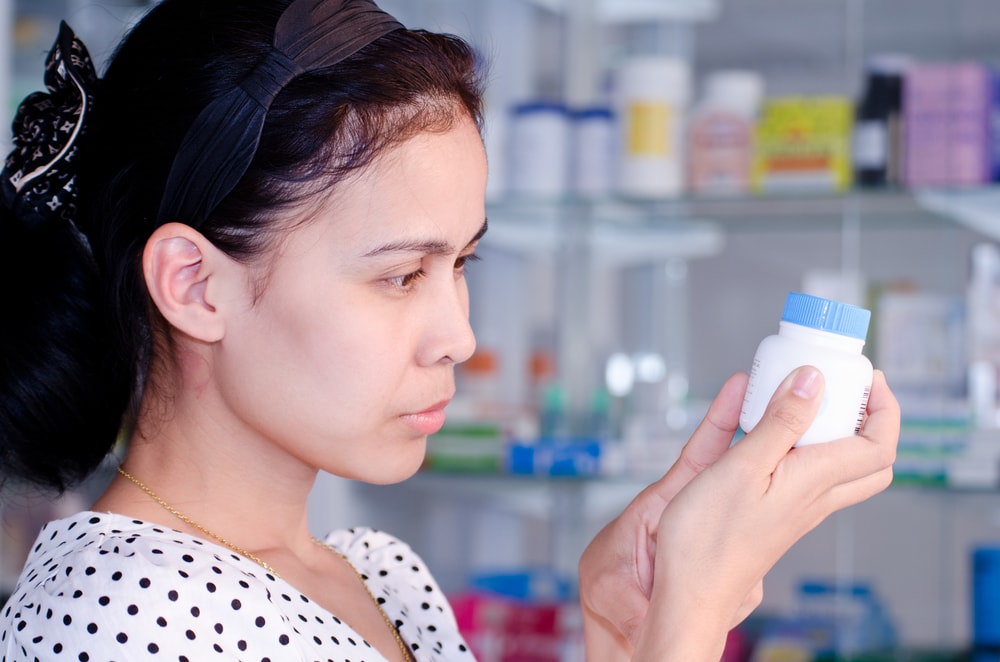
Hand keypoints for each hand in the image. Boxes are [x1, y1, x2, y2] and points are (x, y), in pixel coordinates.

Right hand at [580, 366, 899, 660]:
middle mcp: (814, 496)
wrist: (690, 591)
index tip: (864, 375)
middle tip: (843, 388)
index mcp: (814, 481)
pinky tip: (763, 429)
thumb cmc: (708, 537)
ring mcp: (796, 507)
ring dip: (833, 429)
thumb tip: (814, 380)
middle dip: (869, 418)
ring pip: (839, 467)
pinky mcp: (776, 513)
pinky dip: (798, 443)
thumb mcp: (741, 466)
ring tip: (798, 398)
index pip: (879, 445)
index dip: (883, 406)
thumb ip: (780, 422)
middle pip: (869, 460)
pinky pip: (805, 473)